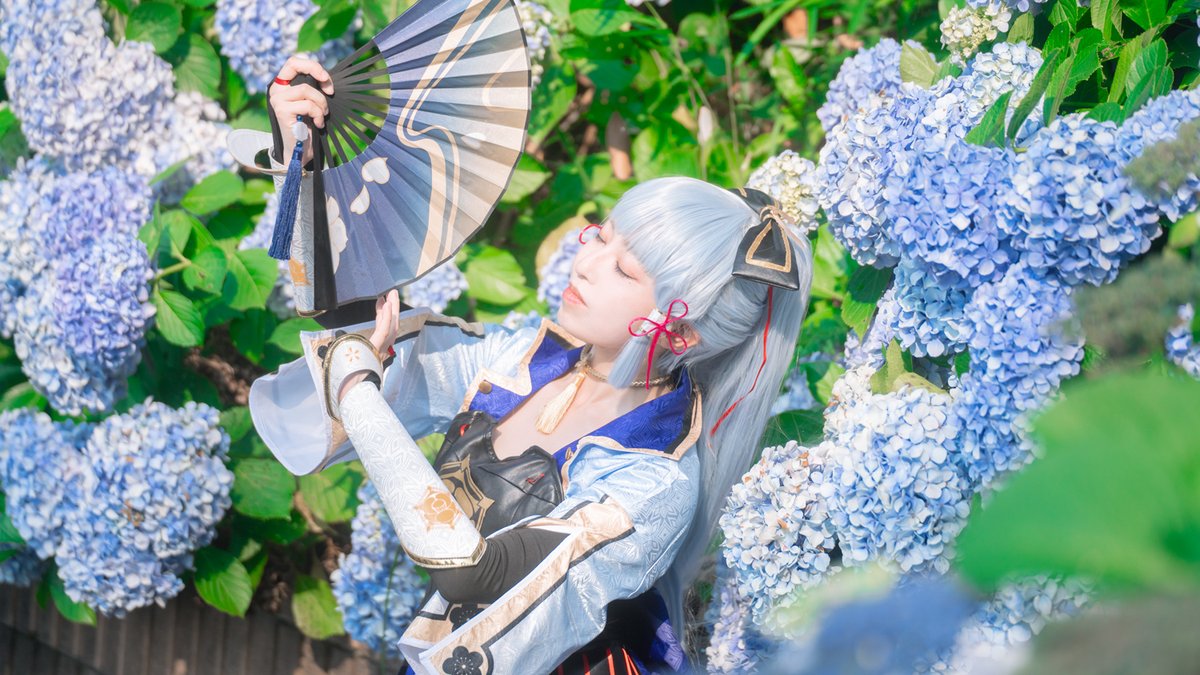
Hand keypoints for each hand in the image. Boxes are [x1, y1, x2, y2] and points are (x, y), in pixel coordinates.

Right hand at [269, 56, 334, 166]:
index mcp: (283, 85)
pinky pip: (308, 105)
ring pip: (306, 89)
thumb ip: (312, 89)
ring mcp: (278, 99)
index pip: (293, 62)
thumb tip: (325, 77)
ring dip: (321, 103)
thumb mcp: (311, 103)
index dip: (312, 65)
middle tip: (330, 88)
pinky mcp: (282, 110)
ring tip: (322, 115)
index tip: (326, 80)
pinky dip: (318, 114)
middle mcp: (277, 89)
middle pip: (294, 63)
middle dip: (316, 71)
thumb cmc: (308, 126)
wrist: (299, 151)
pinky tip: (318, 124)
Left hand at [338, 289, 401, 404]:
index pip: (381, 331)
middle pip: (390, 326)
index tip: (380, 303)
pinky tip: (388, 305)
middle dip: (392, 309)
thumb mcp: (342, 360)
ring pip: (391, 326)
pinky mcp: (377, 349)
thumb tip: (330, 343)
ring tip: (391, 294)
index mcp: (373, 352)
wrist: (349, 391)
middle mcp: (380, 351)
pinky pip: (384, 331)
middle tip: (391, 294)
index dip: (382, 316)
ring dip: (393, 309)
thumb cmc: (345, 378)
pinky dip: (387, 317)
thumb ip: (340, 352)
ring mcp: (380, 350)